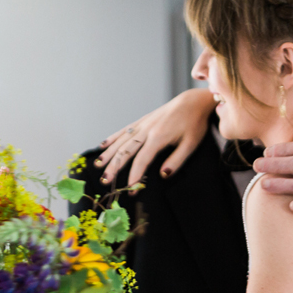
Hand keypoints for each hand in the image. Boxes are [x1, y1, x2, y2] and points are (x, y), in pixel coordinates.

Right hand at [95, 89, 215, 186]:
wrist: (193, 102)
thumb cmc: (194, 124)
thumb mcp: (191, 144)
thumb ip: (177, 160)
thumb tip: (163, 175)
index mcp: (159, 137)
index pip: (142, 160)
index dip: (135, 176)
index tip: (130, 190)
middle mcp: (147, 130)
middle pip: (126, 151)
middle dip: (114, 167)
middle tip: (105, 181)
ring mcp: (143, 124)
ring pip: (121, 140)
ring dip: (109, 154)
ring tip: (98, 166)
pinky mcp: (142, 121)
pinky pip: (124, 130)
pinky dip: (112, 138)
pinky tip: (103, 145)